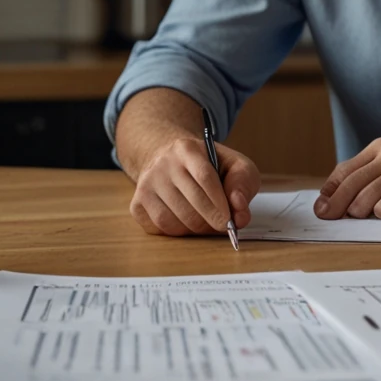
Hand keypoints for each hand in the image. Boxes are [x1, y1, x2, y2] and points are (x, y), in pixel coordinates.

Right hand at [129, 137, 260, 236]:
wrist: (171, 160)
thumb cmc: (210, 166)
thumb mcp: (234, 164)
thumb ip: (243, 184)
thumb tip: (240, 213)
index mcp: (187, 149)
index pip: (204, 177)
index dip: (219, 203)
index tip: (230, 221)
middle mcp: (162, 164)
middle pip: (190, 202)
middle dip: (211, 220)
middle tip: (223, 226)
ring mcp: (146, 184)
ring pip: (172, 219)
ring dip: (195, 229)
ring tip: (207, 223)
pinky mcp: (137, 203)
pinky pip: (159, 227)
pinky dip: (178, 232)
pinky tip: (187, 223)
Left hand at [315, 137, 380, 219]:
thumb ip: (370, 177)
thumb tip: (336, 201)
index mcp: (378, 149)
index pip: (343, 171)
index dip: (329, 192)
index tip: (321, 209)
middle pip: (349, 186)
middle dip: (336, 207)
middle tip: (331, 220)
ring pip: (365, 198)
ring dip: (361, 213)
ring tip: (370, 216)